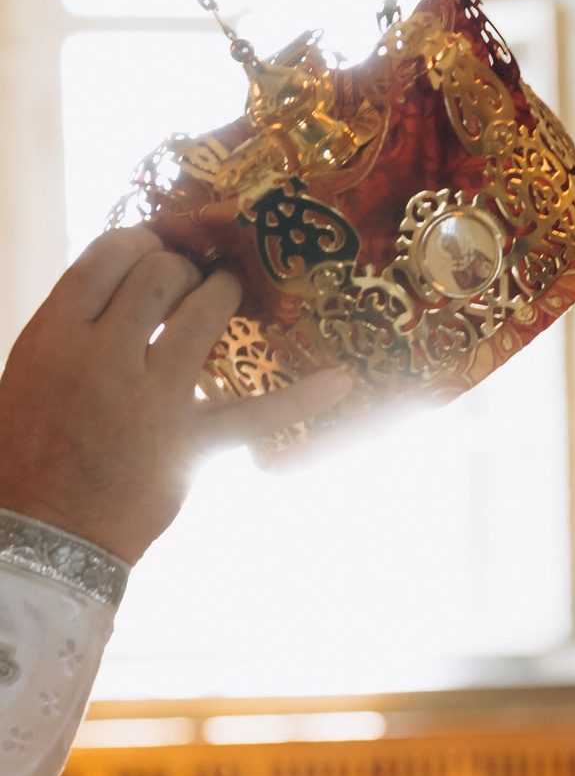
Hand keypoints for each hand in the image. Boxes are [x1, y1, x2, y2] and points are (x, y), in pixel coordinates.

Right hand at [0, 229, 351, 563]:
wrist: (45, 532)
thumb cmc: (33, 451)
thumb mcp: (31, 372)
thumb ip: (75, 326)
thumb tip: (124, 284)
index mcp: (53, 337)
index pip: (106, 257)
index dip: (139, 243)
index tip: (154, 250)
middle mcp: (100, 358)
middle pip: (159, 275)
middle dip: (183, 270)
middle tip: (192, 283)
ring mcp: (149, 400)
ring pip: (205, 312)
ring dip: (224, 296)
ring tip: (230, 298)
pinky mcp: (189, 445)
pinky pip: (256, 414)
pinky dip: (302, 397)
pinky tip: (340, 381)